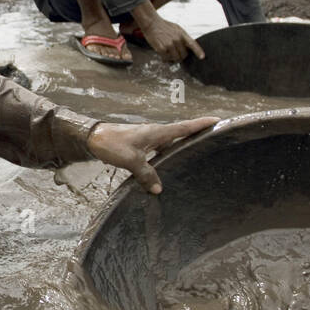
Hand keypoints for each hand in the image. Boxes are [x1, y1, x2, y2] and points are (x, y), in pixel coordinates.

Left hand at [87, 117, 218, 193]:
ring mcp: (146, 139)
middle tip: (210, 141)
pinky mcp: (138, 145)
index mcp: (158, 132)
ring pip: (167, 144)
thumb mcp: (132, 161)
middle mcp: (154, 133)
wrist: (91, 138)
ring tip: (191, 156)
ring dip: (178, 148)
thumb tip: (159, 189)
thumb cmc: (112, 144)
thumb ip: (147, 174)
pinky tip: (163, 167)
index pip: (185, 127)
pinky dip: (163, 156)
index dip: (201, 124)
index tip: (218, 120)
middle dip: (194, 136)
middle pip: (179, 134)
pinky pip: (157, 150)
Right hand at [144, 17, 203, 62]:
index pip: (192, 44)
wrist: (152, 23)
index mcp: (182, 34)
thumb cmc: (164, 26)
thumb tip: (188, 47)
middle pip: (183, 55)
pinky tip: (162, 54)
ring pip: (175, 58)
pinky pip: (166, 58)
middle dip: (180, 57)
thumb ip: (183, 37)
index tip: (202, 57)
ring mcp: (169, 44)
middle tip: (175, 55)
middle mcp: (177, 39)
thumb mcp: (177, 29)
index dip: (198, 51)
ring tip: (168, 54)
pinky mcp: (161, 48)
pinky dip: (165, 58)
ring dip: (172, 59)